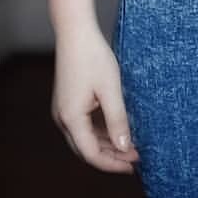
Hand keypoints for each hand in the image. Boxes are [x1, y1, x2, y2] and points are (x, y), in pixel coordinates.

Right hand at [52, 25, 140, 173]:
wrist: (75, 33)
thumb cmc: (93, 57)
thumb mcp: (111, 90)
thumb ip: (117, 120)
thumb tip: (124, 147)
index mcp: (71, 119)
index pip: (91, 154)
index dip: (113, 163)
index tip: (134, 164)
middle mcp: (62, 119)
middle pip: (86, 150)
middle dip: (110, 157)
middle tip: (135, 158)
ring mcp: (63, 111)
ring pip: (84, 138)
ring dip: (106, 145)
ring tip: (129, 146)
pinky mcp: (67, 102)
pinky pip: (83, 126)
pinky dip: (99, 132)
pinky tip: (117, 131)